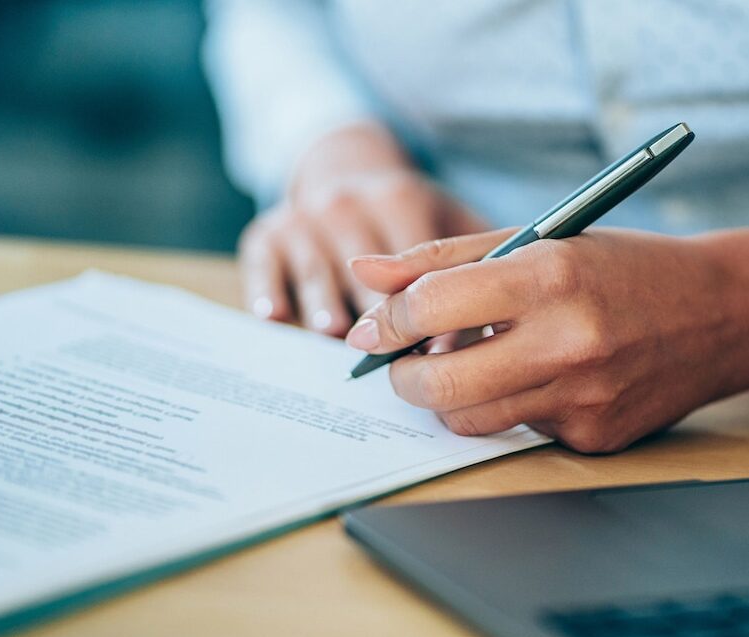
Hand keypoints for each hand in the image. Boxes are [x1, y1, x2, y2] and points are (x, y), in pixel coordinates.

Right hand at [238, 122, 484, 335]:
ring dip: (323, 299)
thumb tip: (485, 335)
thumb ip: (470, 269)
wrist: (344, 169)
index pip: (414, 260)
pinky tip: (275, 315)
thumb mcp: (450, 222)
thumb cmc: (409, 215)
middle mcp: (348, 203)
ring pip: (315, 266)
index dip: (428, 307)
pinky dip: (267, 287)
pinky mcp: (267, 231)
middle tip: (391, 355)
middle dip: (378, 314)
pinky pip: (264, 262)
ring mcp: (304, 216)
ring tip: (332, 330)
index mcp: (399, 199)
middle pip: (362, 269)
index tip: (441, 347)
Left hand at [344, 227, 748, 452]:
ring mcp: (584, 398)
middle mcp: (567, 342)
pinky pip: (523, 432)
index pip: (430, 308)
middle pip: (439, 386)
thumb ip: (444, 258)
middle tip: (402, 364)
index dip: (388, 319)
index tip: (378, 324)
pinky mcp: (597, 437)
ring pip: (472, 422)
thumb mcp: (539, 239)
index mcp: (548, 277)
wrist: (724, 313)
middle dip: (402, 378)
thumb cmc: (623, 267)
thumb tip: (365, 275)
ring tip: (469, 365)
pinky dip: (515, 407)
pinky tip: (544, 378)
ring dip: (451, 400)